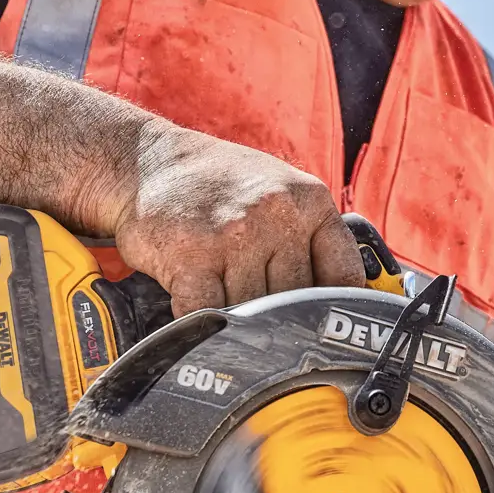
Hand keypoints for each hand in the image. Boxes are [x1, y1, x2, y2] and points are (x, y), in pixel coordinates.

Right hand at [104, 121, 366, 315]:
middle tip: (263, 322)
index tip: (328, 332)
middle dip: (278, 317)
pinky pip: (209, 314)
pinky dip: (204, 325)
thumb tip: (346, 305)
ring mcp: (234, 235)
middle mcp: (276, 214)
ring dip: (237, 319)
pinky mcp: (191, 255)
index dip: (336, 311)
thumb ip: (312, 240)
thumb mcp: (281, 193)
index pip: (343, 276)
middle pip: (295, 301)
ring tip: (223, 303)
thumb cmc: (220, 185)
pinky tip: (199, 314)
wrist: (148, 161)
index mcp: (308, 201)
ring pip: (253, 312)